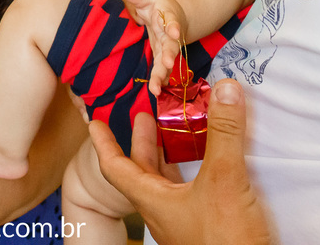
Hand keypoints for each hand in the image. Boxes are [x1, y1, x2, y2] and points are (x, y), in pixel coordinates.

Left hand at [89, 79, 272, 244]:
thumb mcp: (225, 181)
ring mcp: (185, 221)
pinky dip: (195, 172)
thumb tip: (225, 89)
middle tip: (145, 115)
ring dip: (170, 156)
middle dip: (144, 141)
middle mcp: (164, 211)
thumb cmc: (225, 242)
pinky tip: (212, 163)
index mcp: (153, 200)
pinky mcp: (208, 227)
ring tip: (177, 131)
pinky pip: (193, 192)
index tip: (94, 122)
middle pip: (143, 171)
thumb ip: (224, 133)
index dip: (104, 143)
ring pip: (169, 182)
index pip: (115, 168)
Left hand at [121, 0, 186, 93]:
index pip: (172, 22)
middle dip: (169, 55)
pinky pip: (162, 70)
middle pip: (171, 46)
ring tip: (156, 88)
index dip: (174, 27)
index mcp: (168, 18)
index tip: (175, 32)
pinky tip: (155, 91)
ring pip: (167, 62)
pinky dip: (160, 80)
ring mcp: (168, 48)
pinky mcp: (163, 57)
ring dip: (162, 74)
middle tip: (167, 65)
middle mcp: (171, 36)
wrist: (174, 15)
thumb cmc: (158, 6)